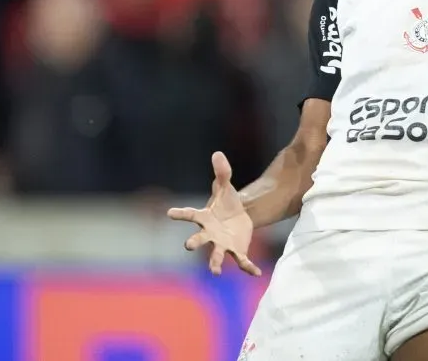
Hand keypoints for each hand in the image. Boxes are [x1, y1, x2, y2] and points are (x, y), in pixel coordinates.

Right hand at [167, 151, 261, 276]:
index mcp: (204, 218)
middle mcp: (210, 234)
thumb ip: (222, 172)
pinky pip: (242, 261)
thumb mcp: (225, 187)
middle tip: (188, 245)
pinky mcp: (237, 251)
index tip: (170, 212)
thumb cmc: (226, 203)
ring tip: (215, 271)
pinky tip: (256, 273)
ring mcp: (222, 244)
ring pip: (217, 256)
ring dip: (215, 264)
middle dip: (194, 243)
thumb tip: (218, 153)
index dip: (180, 213)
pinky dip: (248, 267)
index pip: (190, 214)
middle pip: (199, 239)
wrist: (238, 218)